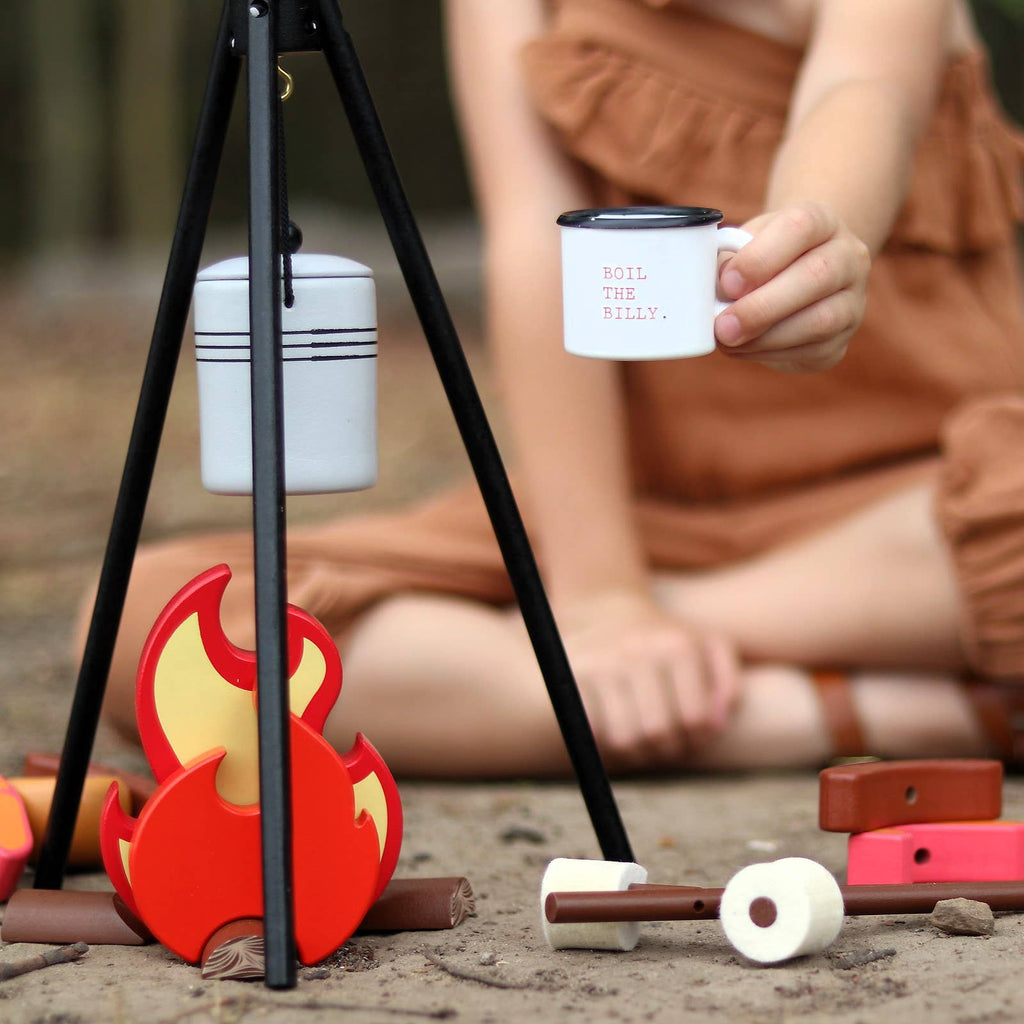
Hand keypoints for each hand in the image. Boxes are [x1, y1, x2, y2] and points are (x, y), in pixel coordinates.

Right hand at [556, 589, 741, 768]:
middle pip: (659, 732)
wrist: (607, 609)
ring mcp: (603, 663)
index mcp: (678, 646)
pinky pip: (590, 730)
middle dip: (665, 751)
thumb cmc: (665, 638)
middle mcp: (639, 652)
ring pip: (624, 738)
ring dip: (635, 754)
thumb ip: (728, 683)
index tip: (690, 739)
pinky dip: (602, 744)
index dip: (696, 740)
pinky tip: (613, 736)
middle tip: (665, 748)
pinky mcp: (573, 674)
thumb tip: (718, 726)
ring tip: (642, 746)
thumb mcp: (708, 646)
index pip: (695, 719)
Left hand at [714, 201, 870, 372]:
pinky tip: (744, 349)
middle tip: (724, 327)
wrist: (798, 280)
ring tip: (729, 341)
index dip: (761, 257)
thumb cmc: (764, 258)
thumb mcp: (746, 245)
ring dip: (767, 337)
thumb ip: (730, 259)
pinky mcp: (843, 338)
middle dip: (763, 307)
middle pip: (817, 275)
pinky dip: (771, 353)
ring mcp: (853, 299)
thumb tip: (714, 290)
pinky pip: (813, 350)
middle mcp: (848, 256)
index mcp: (822, 221)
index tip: (727, 283)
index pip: (801, 226)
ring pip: (821, 320)